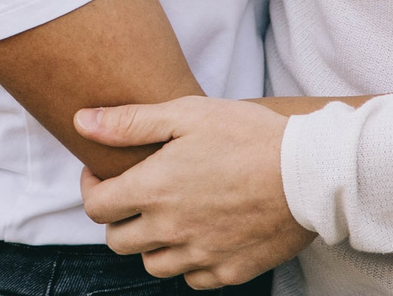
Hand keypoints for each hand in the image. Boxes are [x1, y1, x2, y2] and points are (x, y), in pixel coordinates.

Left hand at [76, 97, 310, 288]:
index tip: (103, 175)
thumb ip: (129, 122)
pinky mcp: (230, 271)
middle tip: (134, 196)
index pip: (96, 207)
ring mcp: (201, 254)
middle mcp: (172, 229)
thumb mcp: (186, 113)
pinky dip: (188, 262)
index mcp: (155, 189)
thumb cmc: (248, 135)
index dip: (91, 189)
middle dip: (117, 218)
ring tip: (166, 216)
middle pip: (118, 241)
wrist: (311, 173)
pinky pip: (192, 278)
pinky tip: (199, 235)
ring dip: (150, 243)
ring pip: (152, 264)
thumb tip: (81, 122)